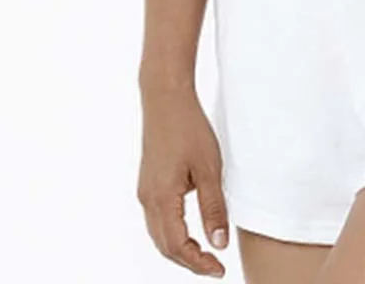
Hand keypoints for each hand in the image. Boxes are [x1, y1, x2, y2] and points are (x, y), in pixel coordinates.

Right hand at [137, 85, 228, 276]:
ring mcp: (145, 191)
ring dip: (179, 249)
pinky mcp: (148, 183)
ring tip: (204, 254)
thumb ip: (213, 208)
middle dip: (188, 261)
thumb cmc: (189, 129)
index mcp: (162, 198)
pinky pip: (157, 220)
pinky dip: (172, 233)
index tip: (219, 270)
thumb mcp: (209, 169)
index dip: (198, 263)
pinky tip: (189, 231)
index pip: (178, 247)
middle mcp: (148, 199)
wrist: (165, 98)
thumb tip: (219, 244)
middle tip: (214, 267)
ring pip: (159, 235)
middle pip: (165, 246)